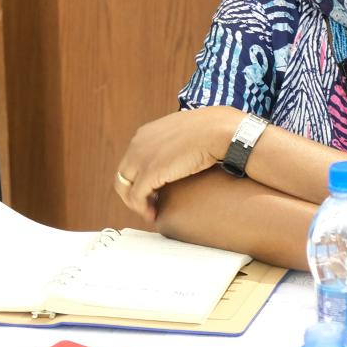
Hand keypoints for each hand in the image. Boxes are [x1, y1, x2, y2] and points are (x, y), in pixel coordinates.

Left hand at [113, 107, 239, 220]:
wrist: (222, 131)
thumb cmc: (216, 130)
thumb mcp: (188, 132)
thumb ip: (178, 142)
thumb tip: (187, 151)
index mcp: (146, 133)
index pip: (131, 160)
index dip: (140, 178)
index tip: (154, 190)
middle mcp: (138, 143)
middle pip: (124, 174)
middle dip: (134, 192)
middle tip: (150, 205)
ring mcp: (141, 158)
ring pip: (125, 188)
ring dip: (136, 203)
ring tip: (152, 213)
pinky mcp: (149, 174)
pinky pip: (136, 198)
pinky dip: (142, 209)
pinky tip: (154, 215)